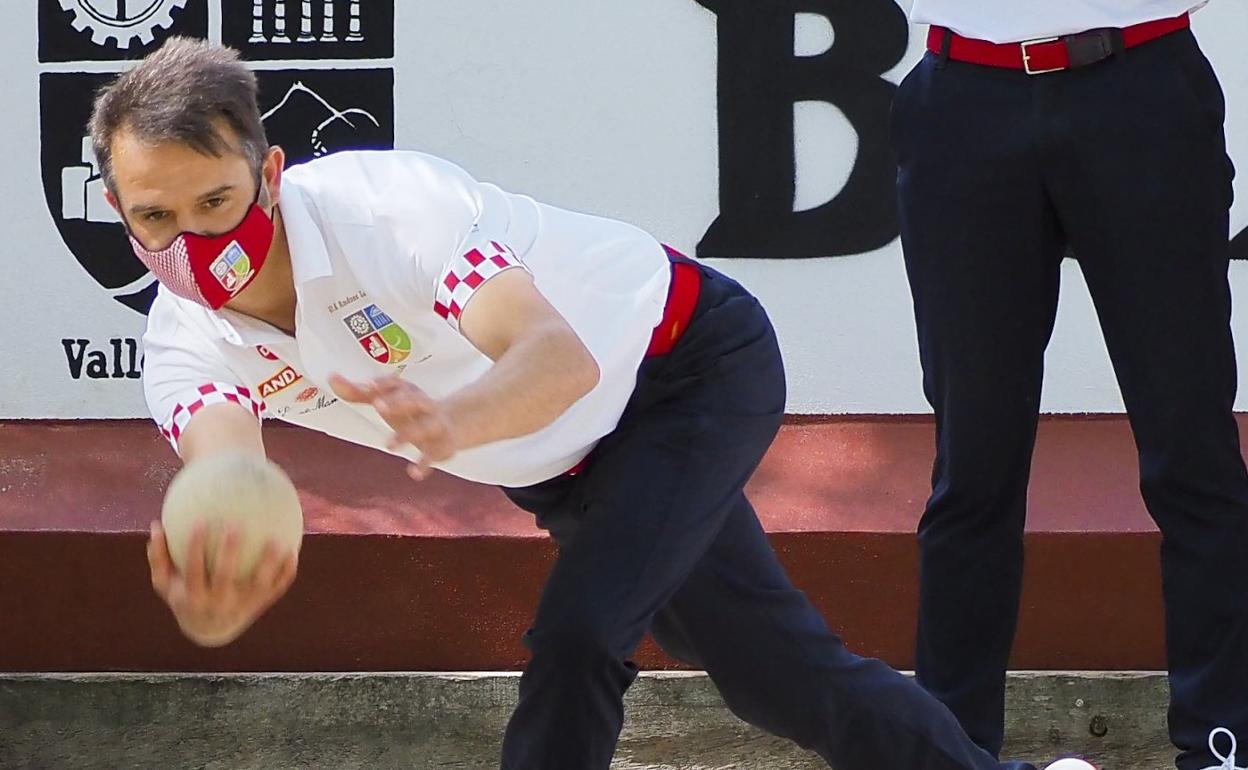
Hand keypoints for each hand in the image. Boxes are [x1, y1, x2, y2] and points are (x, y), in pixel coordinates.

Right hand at [146, 520, 297, 647]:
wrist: (209, 631)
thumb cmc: (184, 596)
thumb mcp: (166, 584)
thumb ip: (158, 557)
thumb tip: (155, 525)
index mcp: (194, 597)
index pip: (193, 571)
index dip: (194, 550)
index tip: (199, 523)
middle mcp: (219, 603)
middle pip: (224, 579)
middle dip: (229, 554)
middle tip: (235, 526)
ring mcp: (242, 606)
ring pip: (258, 585)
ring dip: (269, 564)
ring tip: (278, 540)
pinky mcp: (260, 606)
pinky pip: (276, 589)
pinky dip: (286, 573)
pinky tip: (294, 551)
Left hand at [328, 373, 458, 479]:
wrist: (452, 424)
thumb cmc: (409, 410)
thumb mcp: (386, 400)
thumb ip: (359, 393)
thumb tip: (331, 378)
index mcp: (408, 391)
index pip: (397, 384)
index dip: (384, 385)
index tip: (368, 386)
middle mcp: (424, 405)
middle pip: (413, 400)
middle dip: (398, 402)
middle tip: (378, 406)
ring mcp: (435, 425)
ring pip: (424, 427)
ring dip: (407, 435)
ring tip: (389, 446)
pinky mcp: (442, 446)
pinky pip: (434, 455)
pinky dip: (425, 464)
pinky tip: (413, 473)